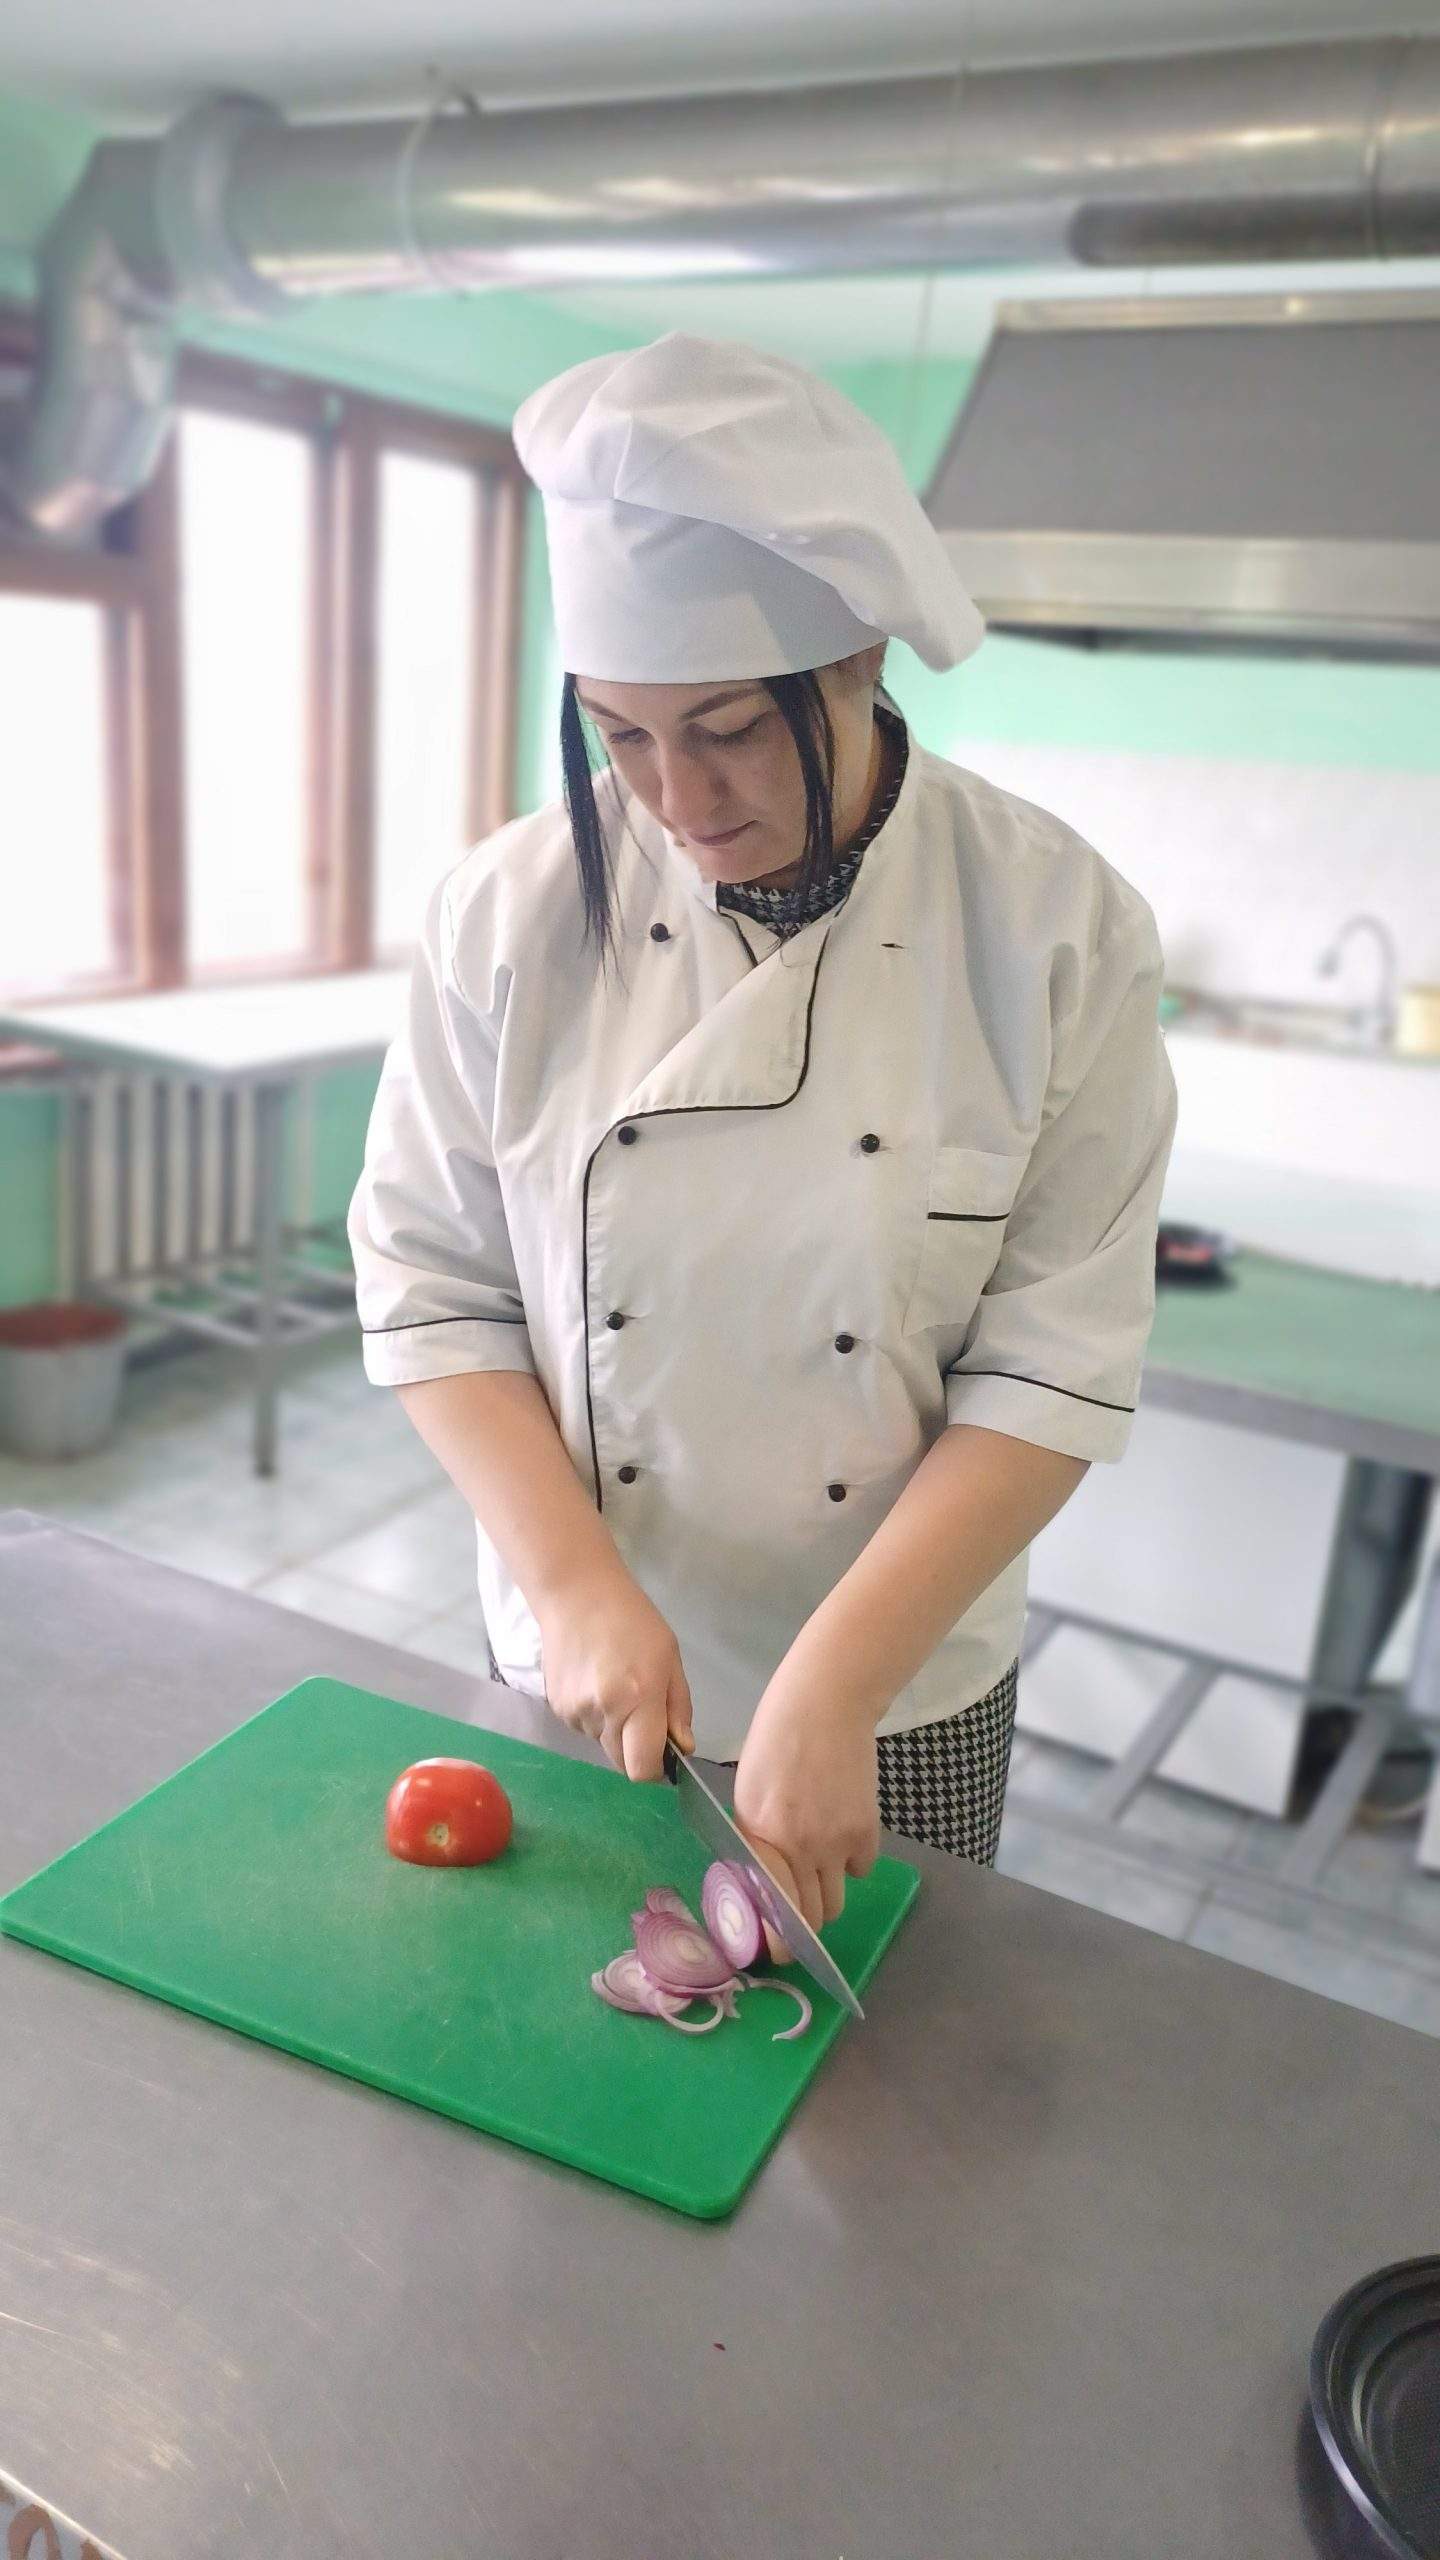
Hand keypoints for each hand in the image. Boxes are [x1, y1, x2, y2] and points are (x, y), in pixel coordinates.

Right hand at [535, 1566, 693, 1781]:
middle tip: (641, 1711)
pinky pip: (584, 1728)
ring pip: (602, 1743)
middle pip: (621, 1762)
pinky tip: (594, 1682)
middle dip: (636, 1747)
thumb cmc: (632, 1620)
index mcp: (638, 1700)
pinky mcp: (557, 1708)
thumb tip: (682, 1748)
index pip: (642, 1767)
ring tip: (614, 1686)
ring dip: (614, 1729)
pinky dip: (594, 1716)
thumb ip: (678, 1707)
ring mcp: (575, 1713)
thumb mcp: (670, 1657)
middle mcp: (604, 1713)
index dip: (655, 1768)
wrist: (575, 1595)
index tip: (662, 1751)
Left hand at [732, 1674, 880, 1940]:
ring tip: (817, 1876)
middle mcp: (798, 1848)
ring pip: (837, 1902)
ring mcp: (836, 1842)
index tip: (776, 1949)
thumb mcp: (746, 1793)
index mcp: (759, 1838)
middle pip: (811, 1918)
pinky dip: (852, 1863)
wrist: (825, 1704)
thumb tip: (758, 1882)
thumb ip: (754, 1840)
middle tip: (796, 1918)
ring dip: (826, 1898)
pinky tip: (840, 1837)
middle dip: (803, 1927)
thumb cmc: (775, 1741)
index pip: (772, 1912)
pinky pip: (861, 1868)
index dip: (776, 1941)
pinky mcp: (867, 1830)